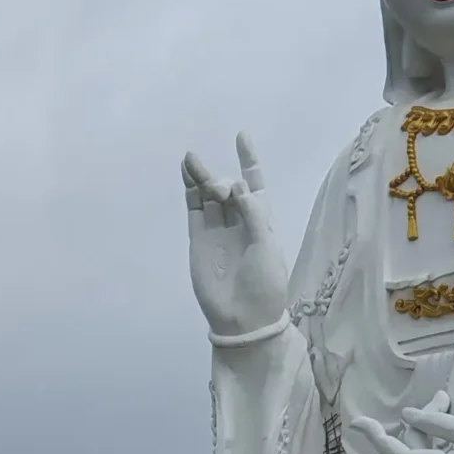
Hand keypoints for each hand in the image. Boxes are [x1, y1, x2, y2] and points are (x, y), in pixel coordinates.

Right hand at [184, 133, 288, 340]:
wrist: (243, 316)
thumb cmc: (264, 282)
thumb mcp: (267, 244)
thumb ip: (252, 212)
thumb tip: (234, 184)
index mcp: (262, 220)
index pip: (255, 184)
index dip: (249, 161)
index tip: (241, 137)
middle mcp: (238, 221)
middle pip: (227, 188)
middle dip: (221, 179)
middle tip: (218, 186)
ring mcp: (216, 230)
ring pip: (207, 195)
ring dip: (201, 176)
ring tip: (190, 158)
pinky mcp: (198, 239)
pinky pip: (193, 209)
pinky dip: (189, 191)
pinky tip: (186, 174)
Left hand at [354, 393, 453, 453]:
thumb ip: (437, 424)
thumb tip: (405, 416)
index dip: (376, 438)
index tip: (357, 422)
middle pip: (414, 446)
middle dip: (420, 418)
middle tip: (443, 396)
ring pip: (427, 448)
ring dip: (432, 422)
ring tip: (448, 400)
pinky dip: (442, 433)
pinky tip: (452, 414)